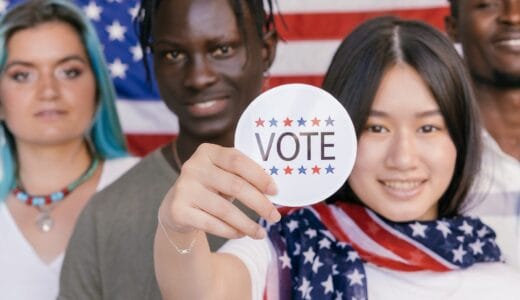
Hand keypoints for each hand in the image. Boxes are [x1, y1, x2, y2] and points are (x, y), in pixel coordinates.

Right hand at [160, 143, 280, 239]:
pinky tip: (241, 234)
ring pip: (225, 209)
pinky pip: (212, 224)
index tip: (275, 191)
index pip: (237, 160)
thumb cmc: (211, 187)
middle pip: (235, 186)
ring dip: (247, 224)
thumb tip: (274, 190)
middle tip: (275, 217)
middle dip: (259, 203)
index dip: (259, 176)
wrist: (177, 207)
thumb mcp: (223, 175)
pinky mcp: (178, 209)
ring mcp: (184, 188)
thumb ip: (243, 175)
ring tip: (261, 233)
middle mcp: (193, 167)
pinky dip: (230, 231)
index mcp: (207, 152)